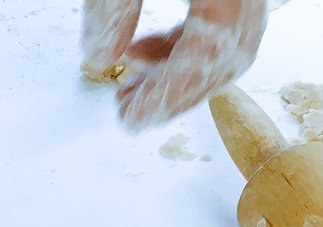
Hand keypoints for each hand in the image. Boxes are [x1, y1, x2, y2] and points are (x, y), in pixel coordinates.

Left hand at [83, 0, 266, 127]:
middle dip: (172, 95)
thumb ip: (112, 9)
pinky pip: (220, 23)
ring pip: (224, 46)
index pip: (203, 57)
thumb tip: (98, 59)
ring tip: (131, 86)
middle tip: (129, 112)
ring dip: (176, 74)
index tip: (131, 120)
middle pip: (221, 60)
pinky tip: (143, 51)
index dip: (164, 97)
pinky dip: (182, 44)